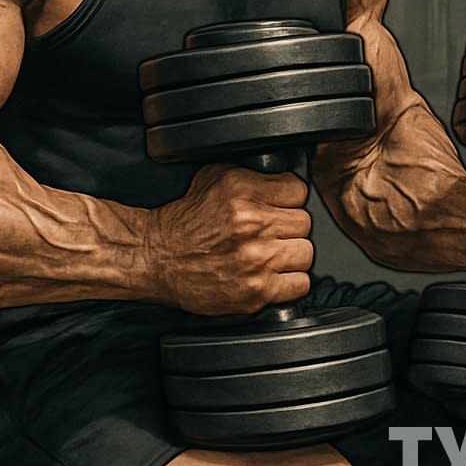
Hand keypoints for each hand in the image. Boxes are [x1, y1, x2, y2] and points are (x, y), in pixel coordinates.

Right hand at [148, 164, 312, 314]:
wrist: (158, 257)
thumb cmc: (185, 221)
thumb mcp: (213, 177)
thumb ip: (252, 175)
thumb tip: (280, 175)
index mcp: (243, 192)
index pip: (298, 190)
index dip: (289, 198)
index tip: (280, 206)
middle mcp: (252, 224)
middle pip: (304, 222)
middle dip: (290, 226)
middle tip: (273, 231)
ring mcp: (256, 260)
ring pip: (306, 253)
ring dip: (292, 254)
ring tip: (273, 253)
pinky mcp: (256, 291)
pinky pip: (300, 284)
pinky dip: (291, 281)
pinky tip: (274, 275)